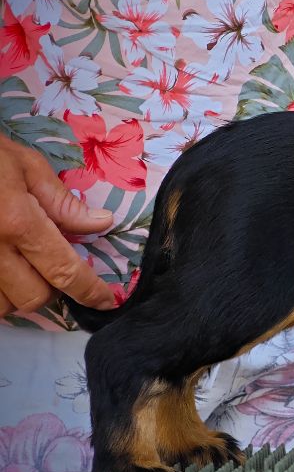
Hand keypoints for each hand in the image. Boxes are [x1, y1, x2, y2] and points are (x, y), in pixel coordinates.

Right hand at [0, 134, 116, 316]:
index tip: (105, 301)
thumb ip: (62, 201)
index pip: (63, 270)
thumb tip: (100, 224)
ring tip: (18, 265)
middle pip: (32, 297)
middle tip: (49, 264)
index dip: (89, 291)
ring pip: (1, 306)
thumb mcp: (25, 166)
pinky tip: (0, 268)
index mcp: (17, 223)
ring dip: (16, 293)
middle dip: (49, 288)